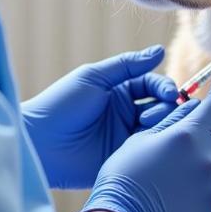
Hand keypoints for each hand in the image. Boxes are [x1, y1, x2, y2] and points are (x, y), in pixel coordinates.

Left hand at [22, 45, 177, 188]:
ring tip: (146, 126)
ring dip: (160, 125)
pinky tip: (148, 144)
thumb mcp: (95, 78)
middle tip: (151, 114)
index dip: (164, 88)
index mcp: (120, 93)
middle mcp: (126, 115)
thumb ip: (127, 65)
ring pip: (158, 130)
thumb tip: (160, 50)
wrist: (40, 141)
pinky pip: (147, 154)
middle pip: (161, 107)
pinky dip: (154, 148)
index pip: (153, 86)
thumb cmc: (61, 104)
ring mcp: (126, 139)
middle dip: (165, 107)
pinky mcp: (123, 161)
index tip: (170, 93)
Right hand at [71, 71, 210, 211]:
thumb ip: (174, 119)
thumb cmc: (125, 174)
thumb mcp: (143, 136)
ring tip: (183, 160)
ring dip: (210, 152)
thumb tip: (194, 108)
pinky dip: (204, 178)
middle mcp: (207, 159)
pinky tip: (181, 185)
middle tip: (198, 126)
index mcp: (188, 136)